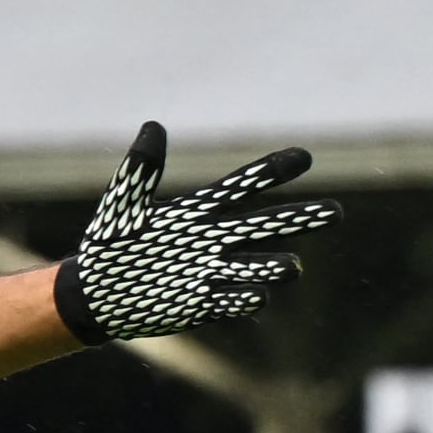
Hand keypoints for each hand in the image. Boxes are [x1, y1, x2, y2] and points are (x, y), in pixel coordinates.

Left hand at [55, 123, 335, 342]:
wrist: (96, 292)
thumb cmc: (112, 244)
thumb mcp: (124, 204)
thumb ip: (141, 169)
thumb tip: (153, 127)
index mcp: (200, 212)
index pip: (244, 186)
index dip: (272, 172)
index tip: (304, 157)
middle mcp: (215, 241)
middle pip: (266, 226)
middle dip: (301, 220)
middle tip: (336, 212)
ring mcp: (211, 274)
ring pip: (254, 268)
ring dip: (274, 268)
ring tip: (292, 268)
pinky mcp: (199, 305)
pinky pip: (228, 303)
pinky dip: (242, 301)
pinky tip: (257, 299)